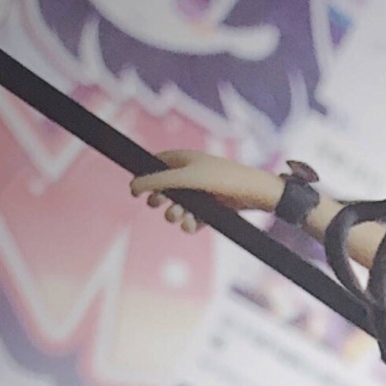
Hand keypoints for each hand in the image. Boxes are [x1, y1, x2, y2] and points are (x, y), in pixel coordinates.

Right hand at [130, 149, 281, 232]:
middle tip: (157, 204)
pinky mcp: (210, 211)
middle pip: (164, 189)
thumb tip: (132, 186)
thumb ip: (157, 182)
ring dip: (174, 214)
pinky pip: (193, 220)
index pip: (155, 164)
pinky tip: (192, 226)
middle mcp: (190, 175)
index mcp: (183, 159)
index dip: (145, 177)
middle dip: (159, 199)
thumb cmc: (220, 179)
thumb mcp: (184, 178)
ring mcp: (200, 194)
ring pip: (178, 207)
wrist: (253, 194)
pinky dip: (190, 224)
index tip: (135, 191)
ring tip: (179, 216)